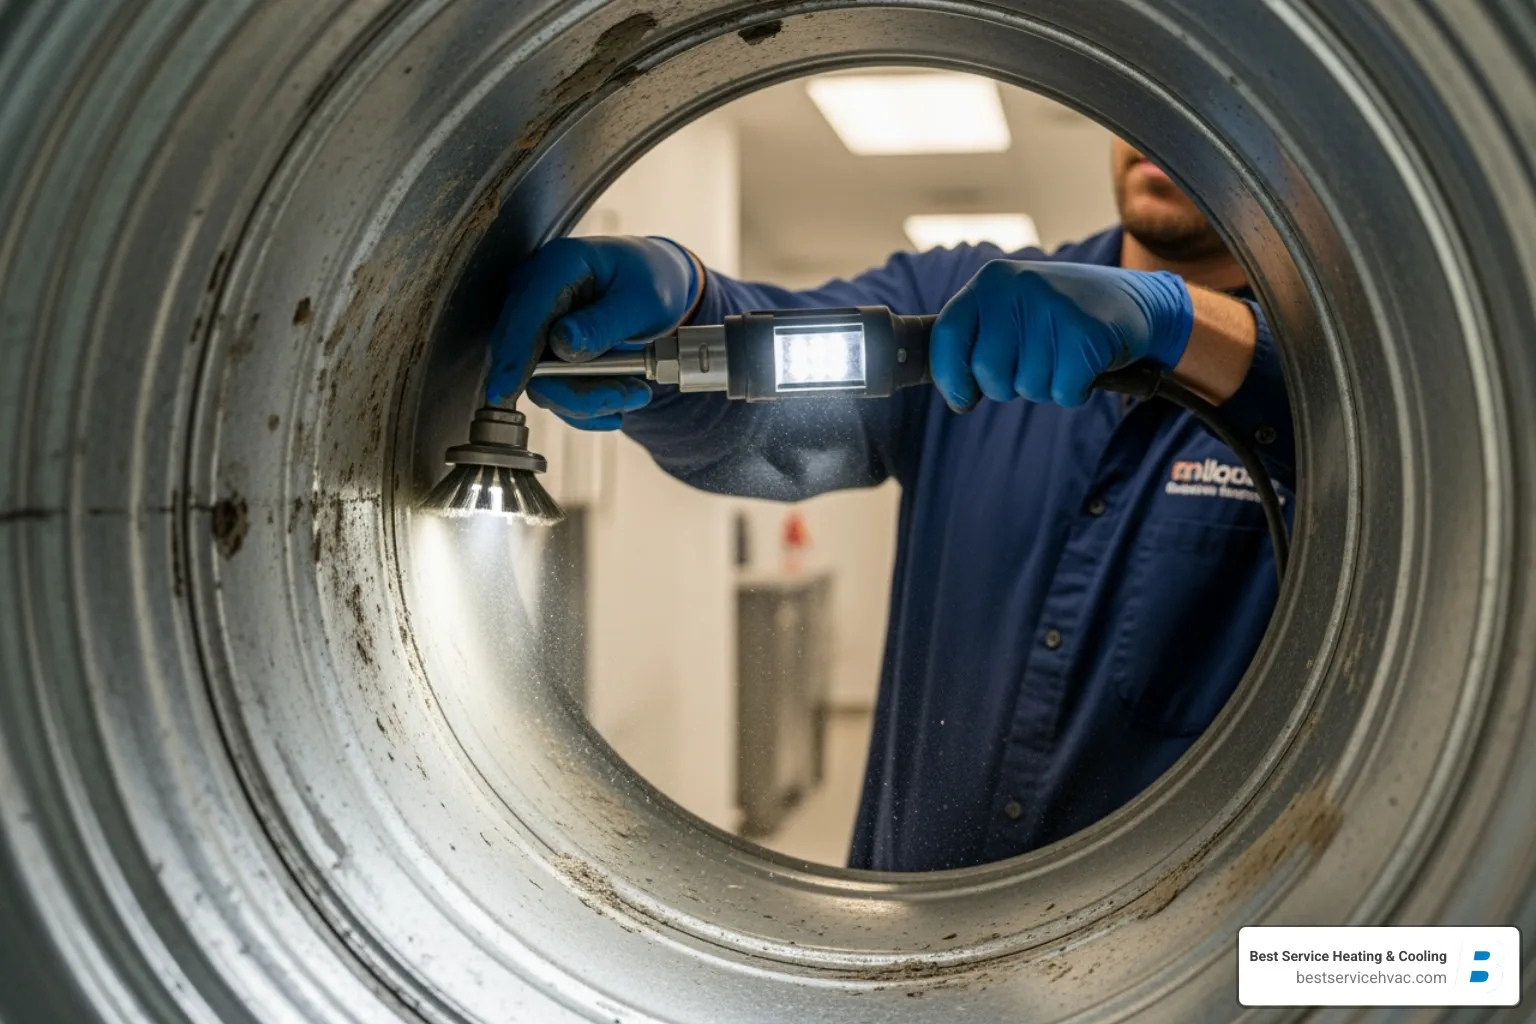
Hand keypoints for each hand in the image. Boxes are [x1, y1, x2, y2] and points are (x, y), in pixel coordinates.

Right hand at [485, 235, 700, 429]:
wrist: (650, 282)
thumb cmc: (648, 281)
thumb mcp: (643, 301)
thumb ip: (603, 323)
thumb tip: (562, 346)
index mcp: (558, 266)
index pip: (526, 315)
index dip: (514, 356)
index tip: (505, 390)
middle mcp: (534, 292)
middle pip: (526, 355)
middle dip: (572, 390)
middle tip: (628, 396)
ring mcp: (533, 322)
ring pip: (540, 379)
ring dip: (587, 399)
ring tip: (637, 393)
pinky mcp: (540, 350)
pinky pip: (551, 387)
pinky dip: (585, 404)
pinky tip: (616, 406)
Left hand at [929, 260, 1193, 410]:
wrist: (1135, 301)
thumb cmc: (1060, 316)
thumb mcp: (1012, 310)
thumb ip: (977, 340)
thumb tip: (955, 395)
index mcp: (991, 281)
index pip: (947, 337)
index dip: (951, 377)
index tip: (965, 397)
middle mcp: (1018, 287)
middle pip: (988, 373)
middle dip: (1008, 385)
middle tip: (1036, 364)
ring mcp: (1054, 308)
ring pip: (1027, 387)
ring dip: (1047, 385)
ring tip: (1064, 356)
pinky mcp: (1087, 334)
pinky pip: (1063, 392)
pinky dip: (1074, 391)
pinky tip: (1085, 365)